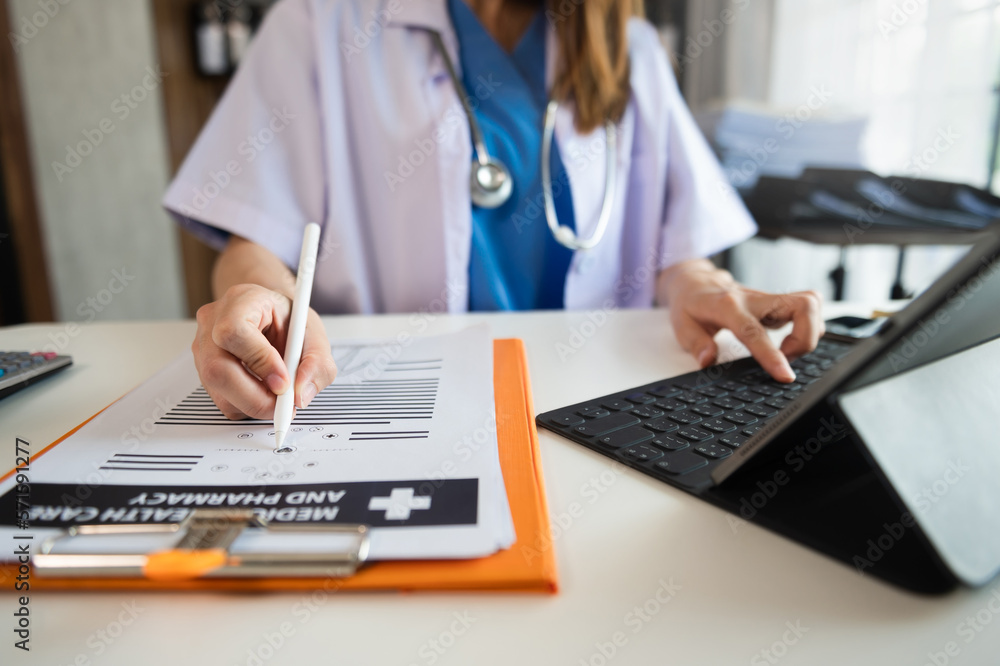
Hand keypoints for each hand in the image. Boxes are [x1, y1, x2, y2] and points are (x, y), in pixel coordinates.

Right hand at [192, 284, 337, 419]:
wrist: (271, 317)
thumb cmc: (287, 320)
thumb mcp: (313, 333)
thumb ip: (317, 363)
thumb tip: (299, 395)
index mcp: (242, 300)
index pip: (234, 332)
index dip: (260, 362)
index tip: (284, 382)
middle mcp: (213, 322)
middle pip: (218, 369)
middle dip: (256, 397)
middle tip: (284, 403)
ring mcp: (203, 346)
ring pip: (219, 390)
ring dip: (253, 404)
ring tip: (278, 395)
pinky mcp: (203, 370)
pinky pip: (221, 400)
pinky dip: (246, 405)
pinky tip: (262, 391)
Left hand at [658, 261, 823, 381]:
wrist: (695, 283)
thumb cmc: (690, 305)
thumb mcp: (682, 327)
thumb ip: (697, 345)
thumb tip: (709, 361)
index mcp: (728, 306)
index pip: (755, 331)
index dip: (772, 354)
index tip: (785, 375)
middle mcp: (754, 299)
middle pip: (802, 306)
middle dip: (806, 339)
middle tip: (787, 359)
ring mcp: (768, 299)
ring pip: (811, 303)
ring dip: (810, 333)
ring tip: (787, 352)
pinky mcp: (777, 302)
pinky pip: (807, 308)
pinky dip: (808, 327)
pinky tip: (790, 342)